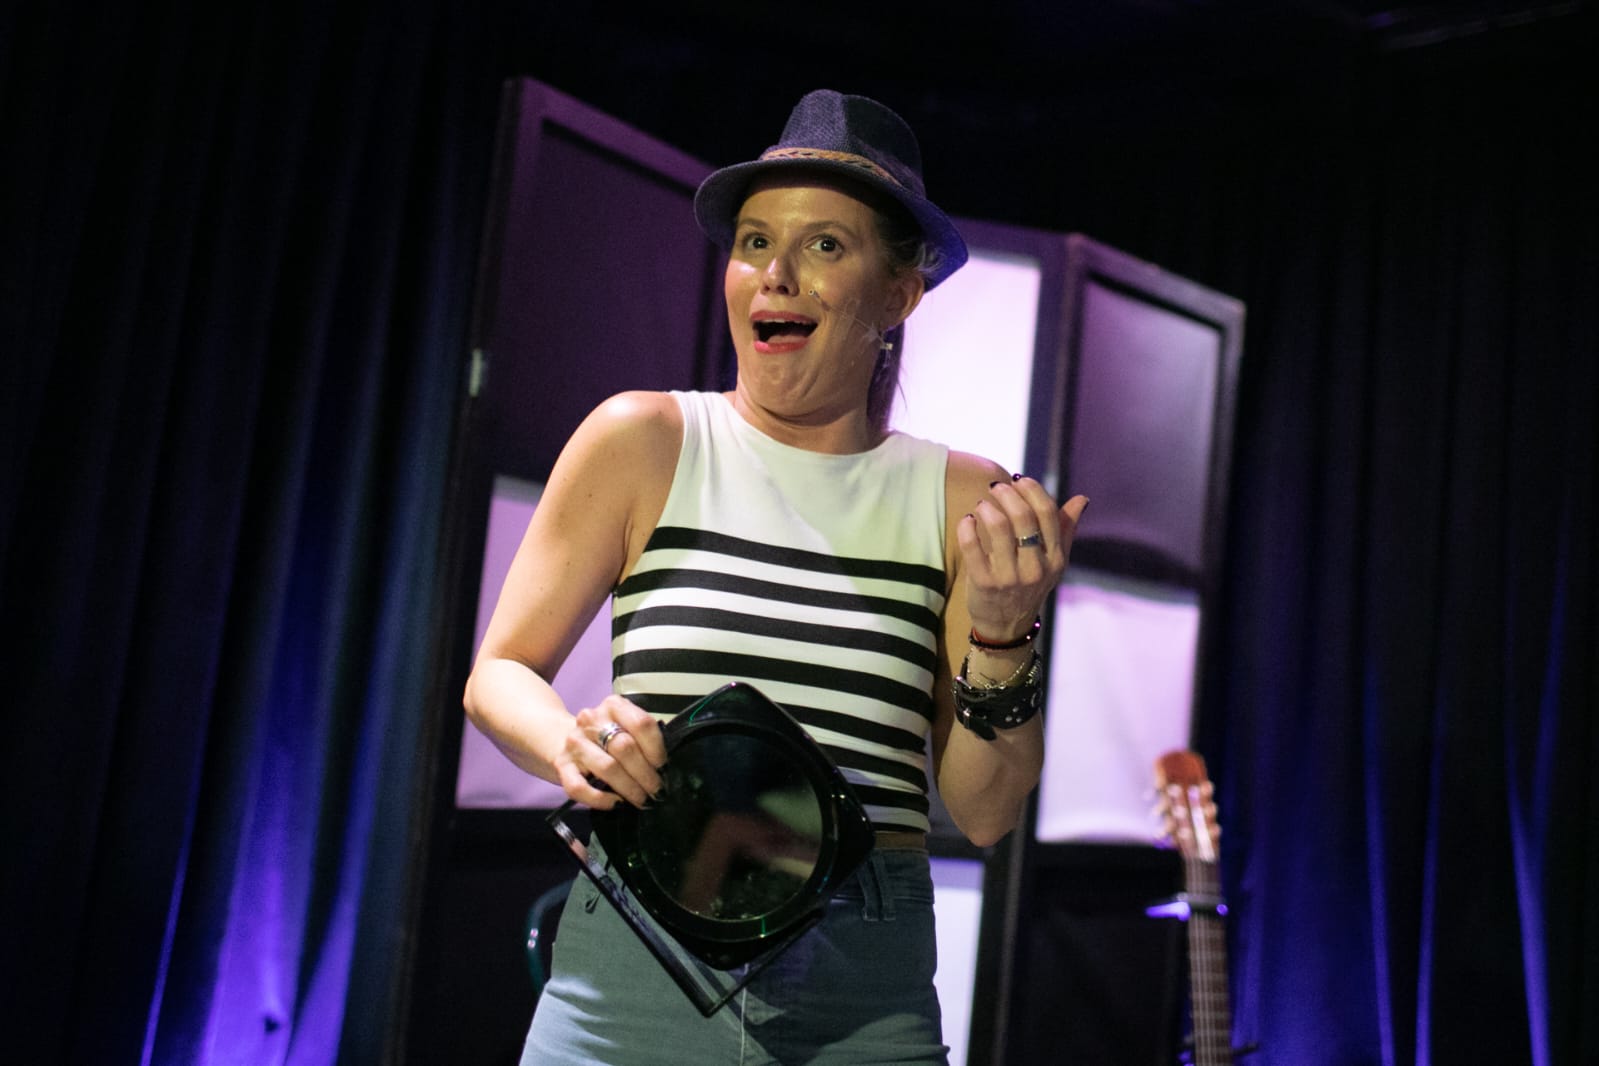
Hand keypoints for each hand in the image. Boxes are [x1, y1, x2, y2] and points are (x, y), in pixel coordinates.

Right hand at [556, 695, 667, 809]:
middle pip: (625, 747)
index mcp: (613, 705)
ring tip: (642, 799)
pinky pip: (580, 787)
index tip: (664, 767)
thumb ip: (644, 740)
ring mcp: (574, 742)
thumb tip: (665, 769)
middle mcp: (591, 720)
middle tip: (657, 791)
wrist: (563, 739)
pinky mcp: (562, 766)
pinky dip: (600, 799)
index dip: (657, 749)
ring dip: (629, 788)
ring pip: (607, 767)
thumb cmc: (605, 738)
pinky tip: (616, 803)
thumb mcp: (626, 728)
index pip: (641, 724)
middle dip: (646, 774)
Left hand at [957, 476, 1088, 642]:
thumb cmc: (1029, 585)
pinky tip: (968, 520)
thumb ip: (1066, 529)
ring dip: (987, 507)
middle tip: (996, 488)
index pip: (1047, 512)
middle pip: (1023, 516)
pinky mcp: (984, 583)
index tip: (1019, 481)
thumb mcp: (1053, 562)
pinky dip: (967, 526)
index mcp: (1056, 558)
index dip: (1032, 489)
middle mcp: (1036, 567)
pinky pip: (971, 546)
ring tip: (982, 504)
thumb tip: (1082, 499)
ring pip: (998, 527)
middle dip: (1007, 494)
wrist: (1007, 626)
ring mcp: (1009, 576)